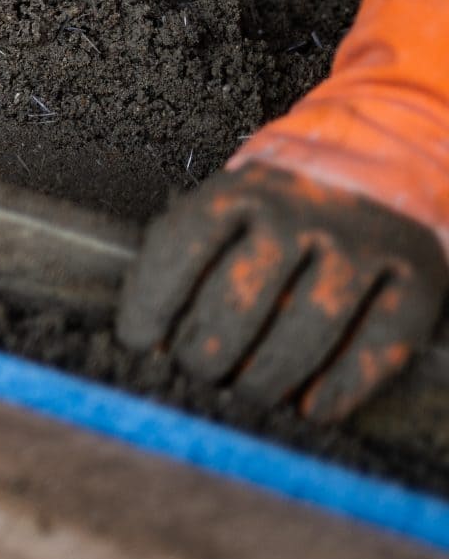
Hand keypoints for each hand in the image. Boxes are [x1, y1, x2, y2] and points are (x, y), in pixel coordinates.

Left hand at [119, 0, 448, 419]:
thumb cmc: (285, 198)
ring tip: (246, 397)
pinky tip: (313, 409)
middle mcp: (302, 210)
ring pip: (307, 329)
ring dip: (268, 379)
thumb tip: (152, 339)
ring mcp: (362, 241)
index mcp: (241, 190)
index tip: (139, 346)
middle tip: (196, 378)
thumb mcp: (231, 200)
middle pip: (240, 302)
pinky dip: (344, 387)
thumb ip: (191, 255)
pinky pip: (380, 343)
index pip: (178, 253)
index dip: (150, 308)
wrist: (389, 148)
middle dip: (207, 354)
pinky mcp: (417, 273)